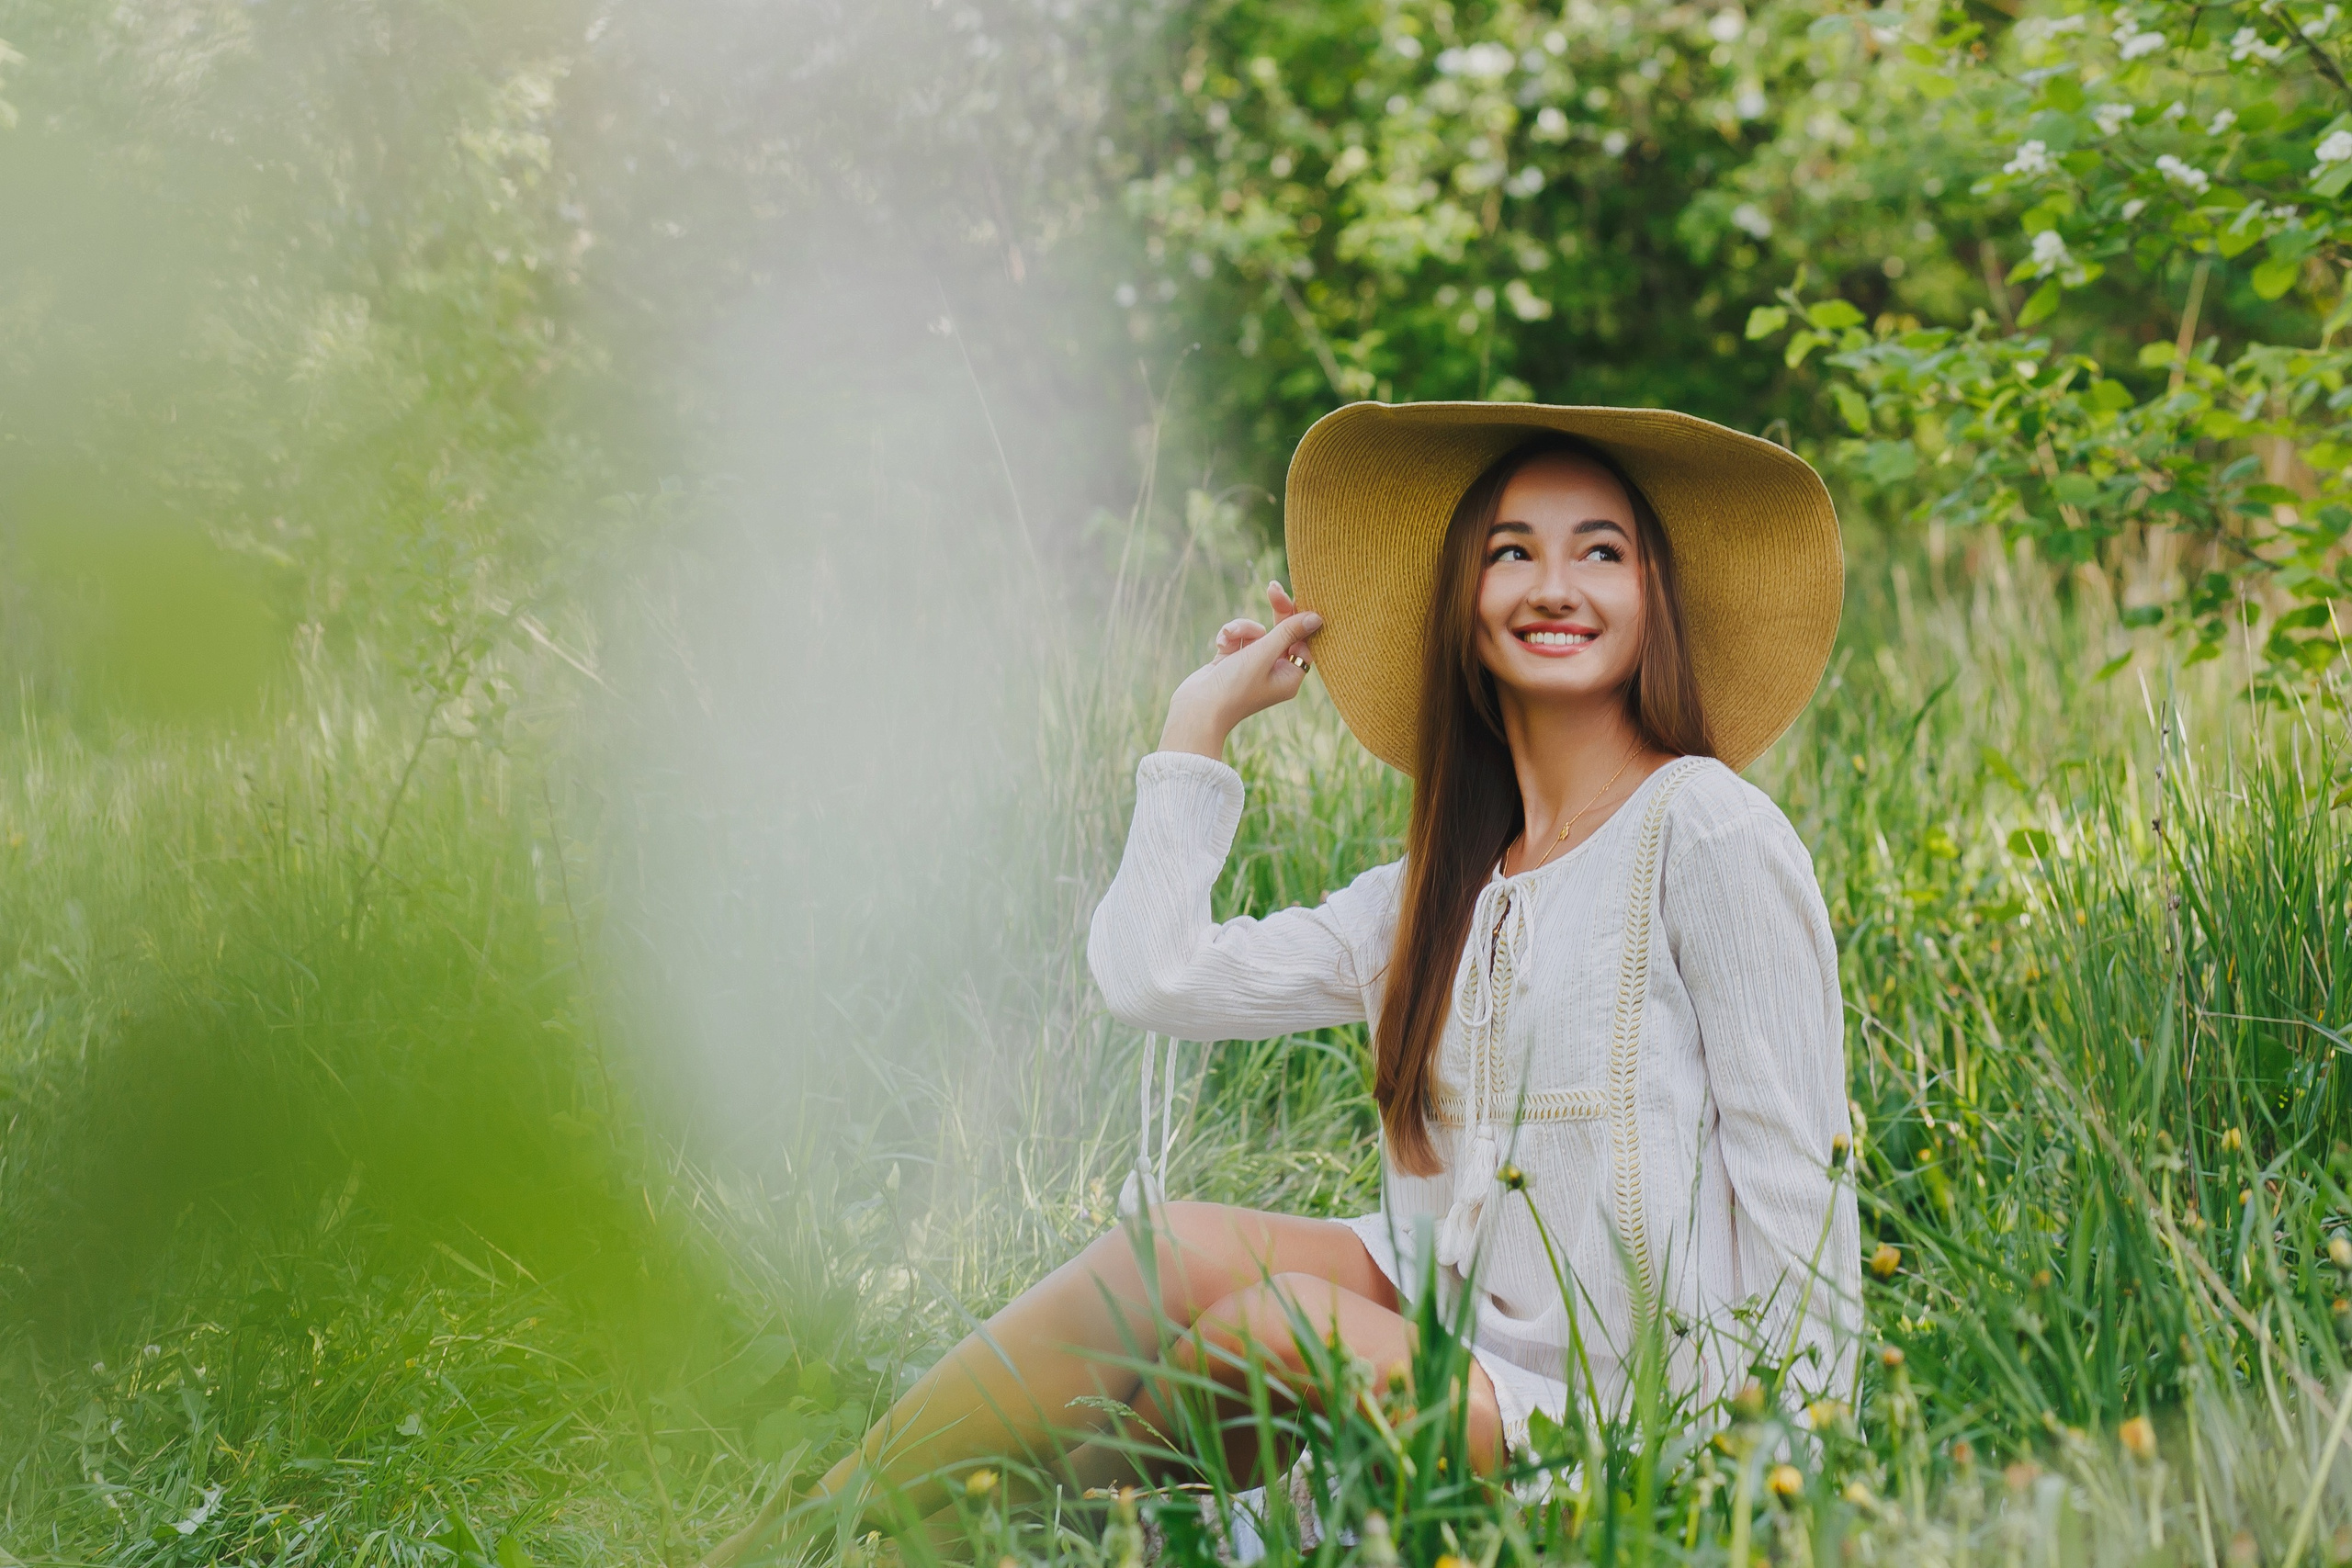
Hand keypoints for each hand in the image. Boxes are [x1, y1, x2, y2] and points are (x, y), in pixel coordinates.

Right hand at [1160, 581, 1321, 758]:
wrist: (1196, 709)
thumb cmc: (1234, 686)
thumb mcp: (1264, 654)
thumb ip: (1288, 632)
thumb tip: (1316, 617)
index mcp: (1290, 676)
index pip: (1303, 640)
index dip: (1298, 618)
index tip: (1293, 597)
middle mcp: (1274, 672)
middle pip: (1283, 632)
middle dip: (1275, 612)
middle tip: (1272, 587)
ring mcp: (1252, 667)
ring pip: (1256, 632)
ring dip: (1243, 627)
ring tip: (1230, 636)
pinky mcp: (1232, 662)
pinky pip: (1238, 638)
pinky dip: (1230, 636)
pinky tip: (1221, 643)